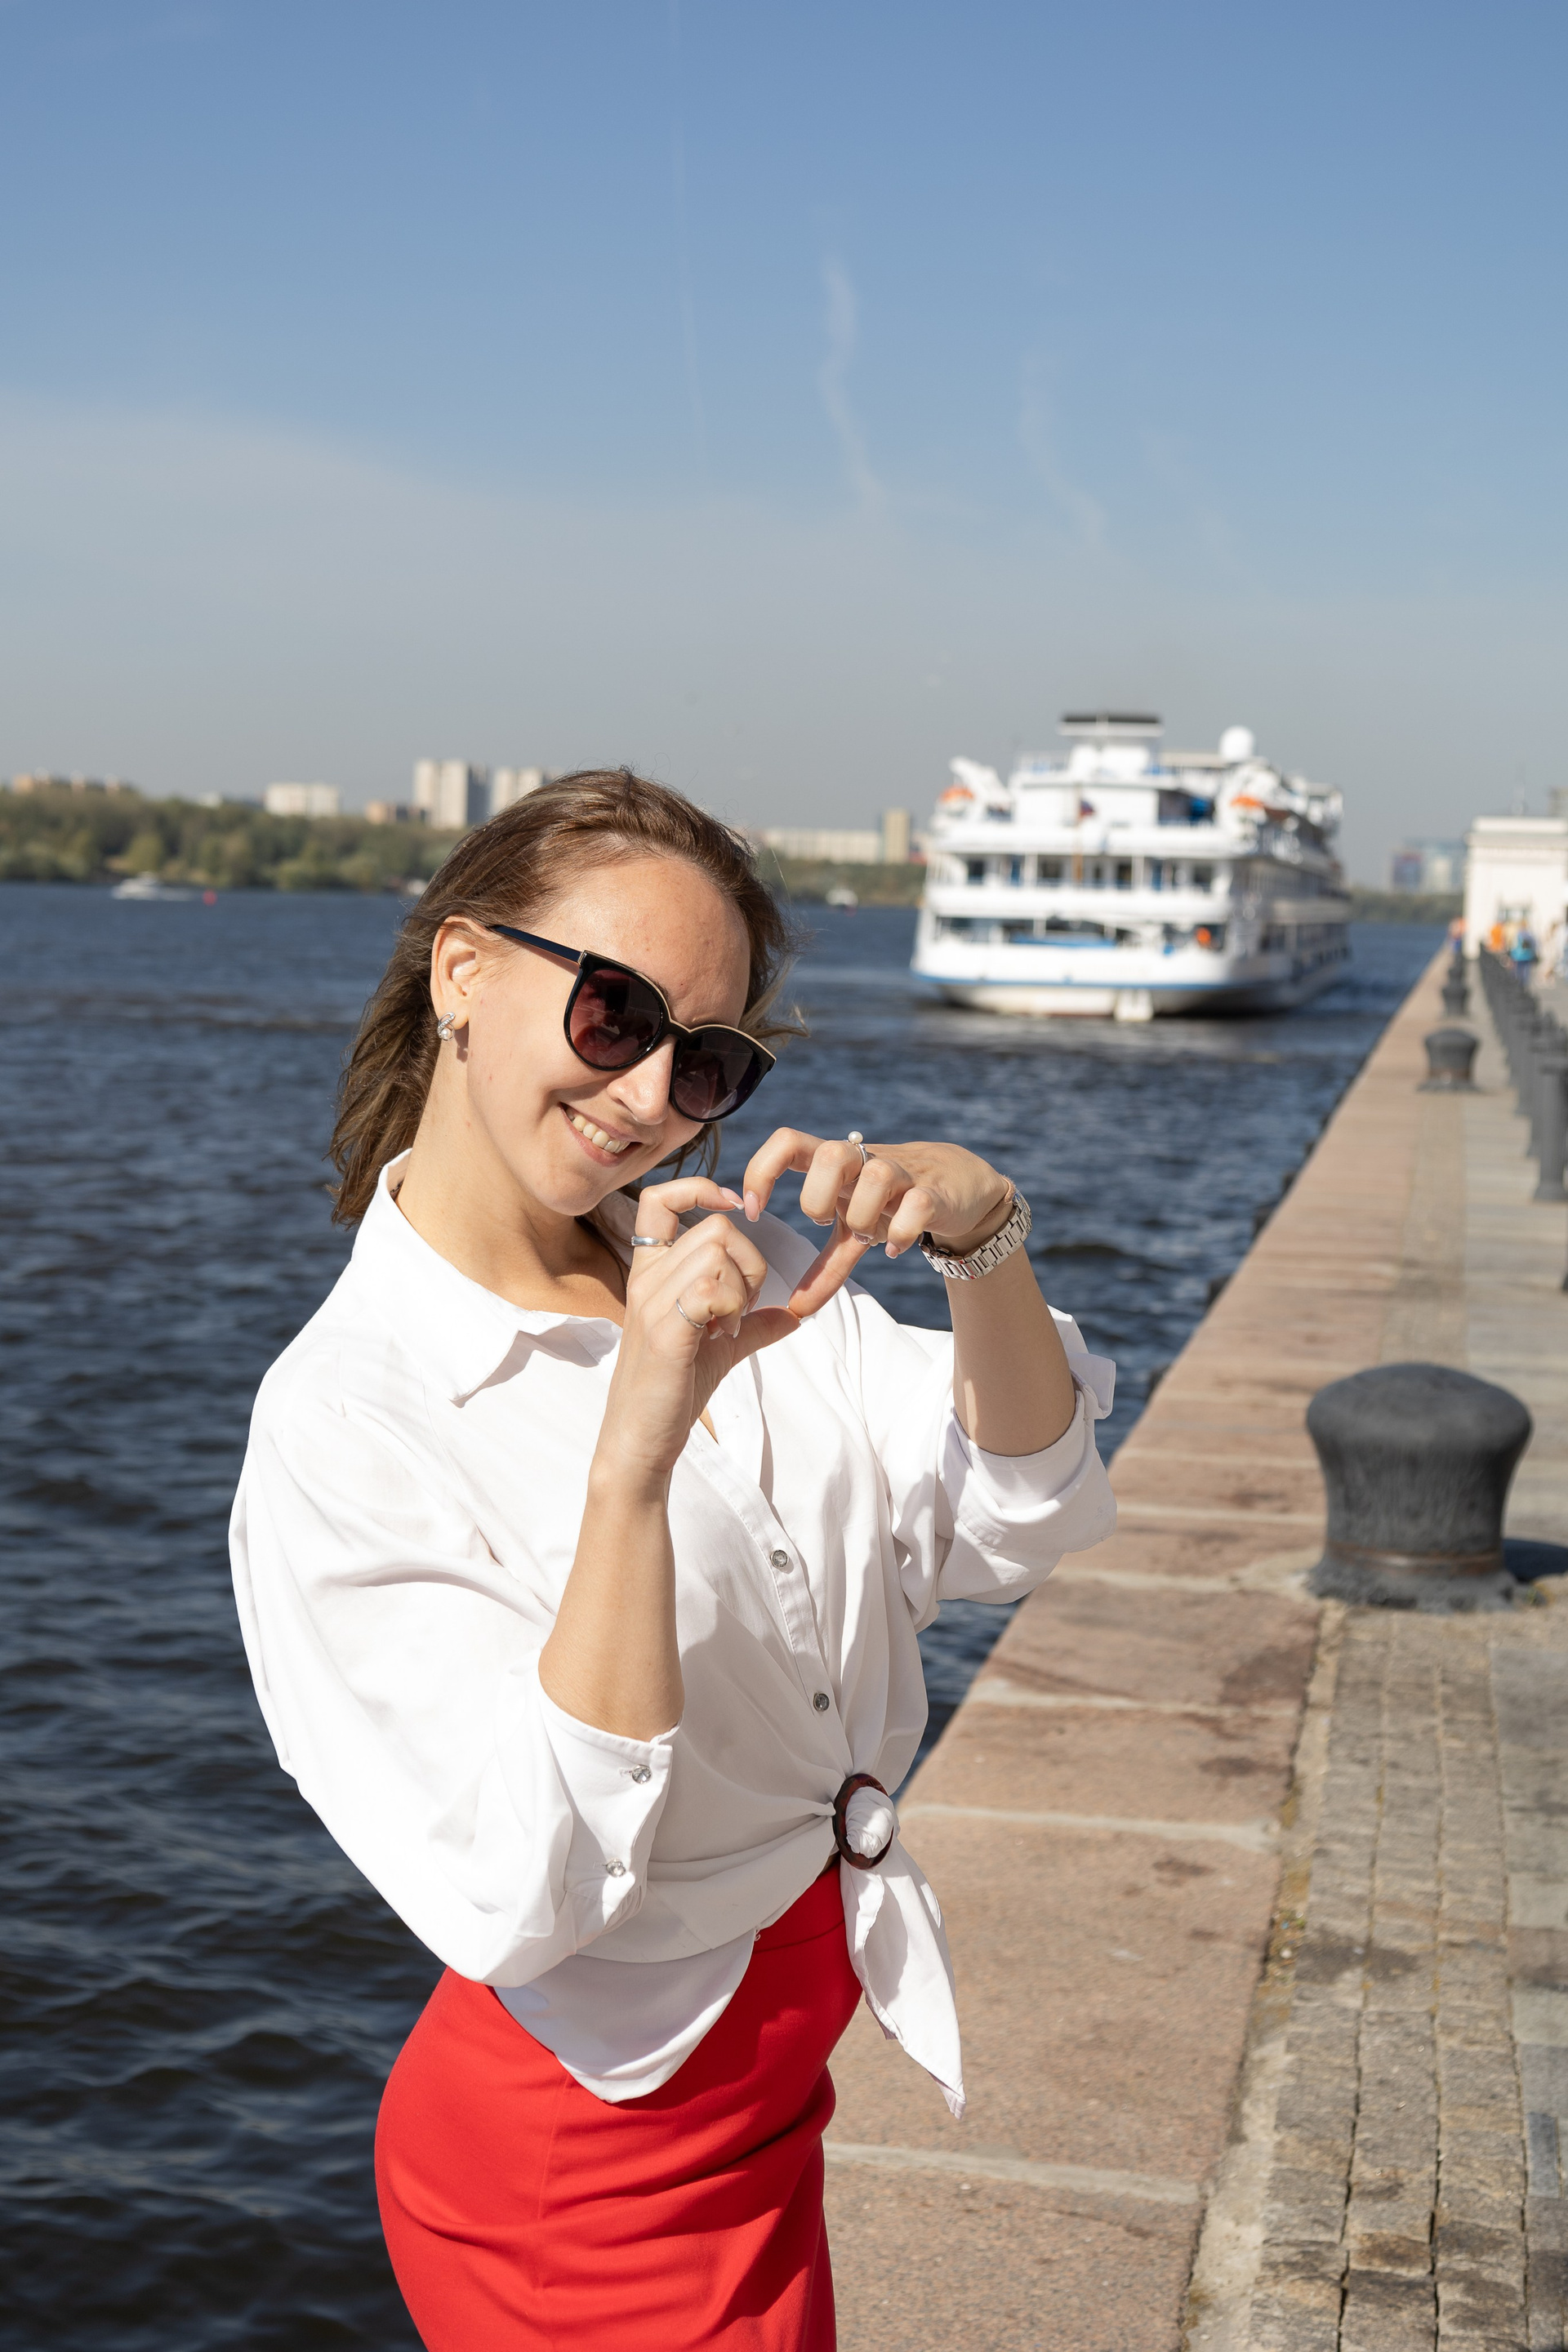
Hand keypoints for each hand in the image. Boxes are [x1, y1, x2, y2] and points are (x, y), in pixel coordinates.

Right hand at [599, 1177, 800, 1483]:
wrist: (639, 1440)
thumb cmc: (672, 1393)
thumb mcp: (719, 1349)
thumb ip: (753, 1325)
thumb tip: (793, 1315)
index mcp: (651, 1274)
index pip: (660, 1200)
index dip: (699, 1189)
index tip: (731, 1209)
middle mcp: (647, 1279)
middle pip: (717, 1229)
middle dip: (749, 1263)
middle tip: (740, 1309)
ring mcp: (652, 1303)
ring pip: (719, 1253)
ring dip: (742, 1289)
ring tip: (729, 1327)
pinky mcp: (665, 1330)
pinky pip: (711, 1287)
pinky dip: (733, 1307)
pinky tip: (725, 1335)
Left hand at [741, 1131, 1012, 1317]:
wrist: (959, 1188)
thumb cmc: (891, 1205)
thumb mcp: (852, 1234)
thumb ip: (824, 1268)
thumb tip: (794, 1311)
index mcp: (835, 1163)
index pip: (788, 1141)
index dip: (761, 1171)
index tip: (753, 1211)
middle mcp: (865, 1160)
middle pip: (830, 1154)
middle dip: (818, 1198)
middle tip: (824, 1220)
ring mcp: (903, 1172)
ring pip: (876, 1177)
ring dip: (863, 1217)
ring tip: (865, 1235)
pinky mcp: (935, 1192)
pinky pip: (916, 1206)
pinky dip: (901, 1234)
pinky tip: (896, 1249)